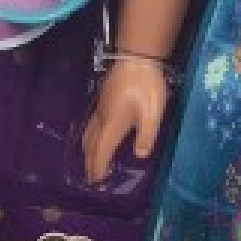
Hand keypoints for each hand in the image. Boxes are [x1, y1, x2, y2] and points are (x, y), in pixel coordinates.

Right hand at [83, 61, 169, 182]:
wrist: (136, 58)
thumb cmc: (147, 86)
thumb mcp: (153, 113)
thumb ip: (147, 135)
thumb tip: (140, 155)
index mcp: (112, 125)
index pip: (101, 151)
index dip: (98, 168)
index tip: (96, 182)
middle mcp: (102, 119)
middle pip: (90, 145)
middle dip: (90, 163)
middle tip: (91, 178)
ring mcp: (100, 108)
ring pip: (88, 135)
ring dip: (88, 151)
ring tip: (91, 163)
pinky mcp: (102, 100)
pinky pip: (91, 125)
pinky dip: (90, 139)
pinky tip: (96, 138)